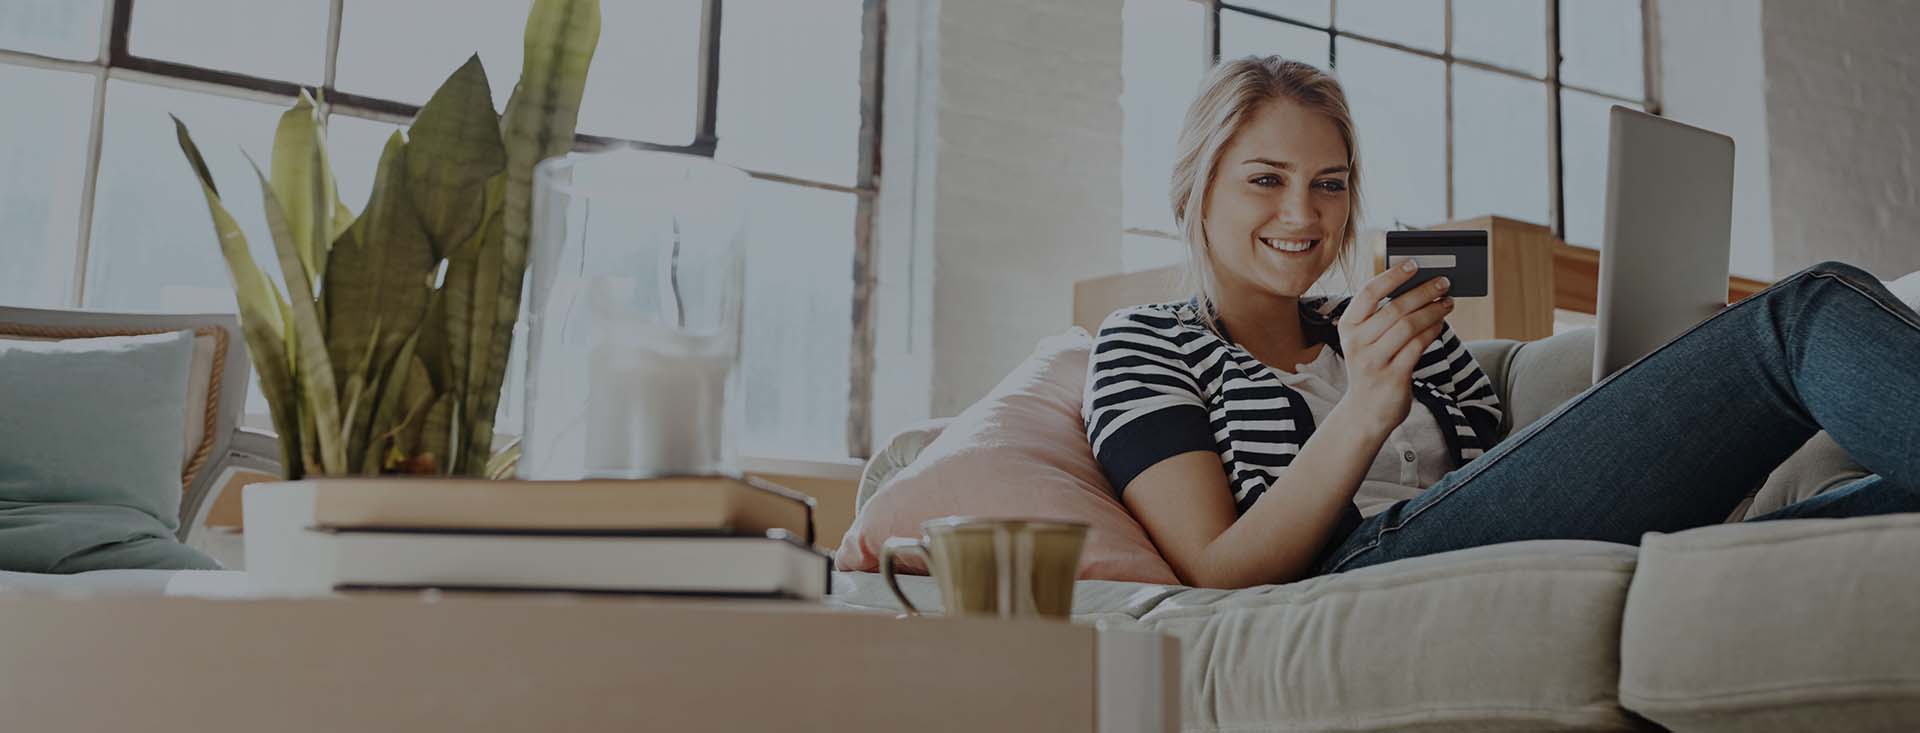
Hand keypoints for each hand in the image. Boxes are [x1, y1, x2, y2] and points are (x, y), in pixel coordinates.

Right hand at [1335, 260, 1454, 434]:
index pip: (1368, 293)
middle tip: (1444, 282)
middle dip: (1423, 292)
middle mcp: (1357, 343)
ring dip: (1433, 311)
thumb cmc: (1371, 368)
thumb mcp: (1366, 341)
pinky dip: (1432, 331)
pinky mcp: (1392, 377)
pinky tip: (1440, 324)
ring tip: (1448, 302)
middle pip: (1395, 309)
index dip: (1391, 276)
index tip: (1414, 264)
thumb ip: (1383, 317)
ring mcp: (1373, 361)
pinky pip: (1417, 346)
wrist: (1365, 413)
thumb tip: (1418, 287)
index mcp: (1348, 327)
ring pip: (1409, 326)